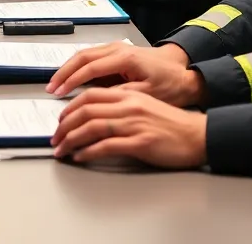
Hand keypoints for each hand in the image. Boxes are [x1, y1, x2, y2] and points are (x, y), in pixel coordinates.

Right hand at [46, 43, 201, 105]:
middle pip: (82, 57)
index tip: (60, 93)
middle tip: (51, 88)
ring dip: (68, 68)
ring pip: (84, 54)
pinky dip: (77, 66)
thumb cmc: (169, 84)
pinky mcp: (116, 51)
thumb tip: (98, 101)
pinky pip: (91, 56)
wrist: (182, 71)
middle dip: (63, 73)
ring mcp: (116, 47)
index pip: (91, 68)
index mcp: (126, 58)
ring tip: (56, 84)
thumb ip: (121, 95)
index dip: (72, 81)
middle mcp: (118, 49)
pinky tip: (71, 78)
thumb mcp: (147, 94)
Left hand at [51, 88, 206, 168]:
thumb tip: (96, 116)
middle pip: (86, 110)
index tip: (61, 119)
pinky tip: (81, 157)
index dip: (70, 107)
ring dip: (72, 139)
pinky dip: (89, 152)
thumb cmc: (172, 124)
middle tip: (55, 137)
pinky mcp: (140, 143)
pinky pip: (107, 146)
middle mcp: (129, 106)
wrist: (196, 135)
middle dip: (65, 125)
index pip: (90, 95)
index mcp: (129, 96)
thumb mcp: (144, 106)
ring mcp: (134, 124)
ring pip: (92, 127)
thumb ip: (122, 106)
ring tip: (62, 149)